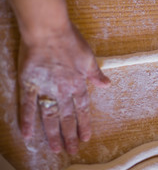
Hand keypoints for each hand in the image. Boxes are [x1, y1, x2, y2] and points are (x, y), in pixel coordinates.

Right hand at [18, 23, 109, 154]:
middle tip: (71, 150)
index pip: (82, 109)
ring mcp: (45, 89)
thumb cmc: (71, 41)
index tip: (85, 138)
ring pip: (49, 117)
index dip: (84, 124)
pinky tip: (28, 135)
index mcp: (78, 84)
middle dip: (70, 135)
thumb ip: (96, 74)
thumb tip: (107, 85)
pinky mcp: (29, 84)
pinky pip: (27, 106)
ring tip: (55, 149)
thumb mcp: (89, 58)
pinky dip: (27, 121)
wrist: (49, 30)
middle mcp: (63, 90)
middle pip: (67, 118)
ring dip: (53, 134)